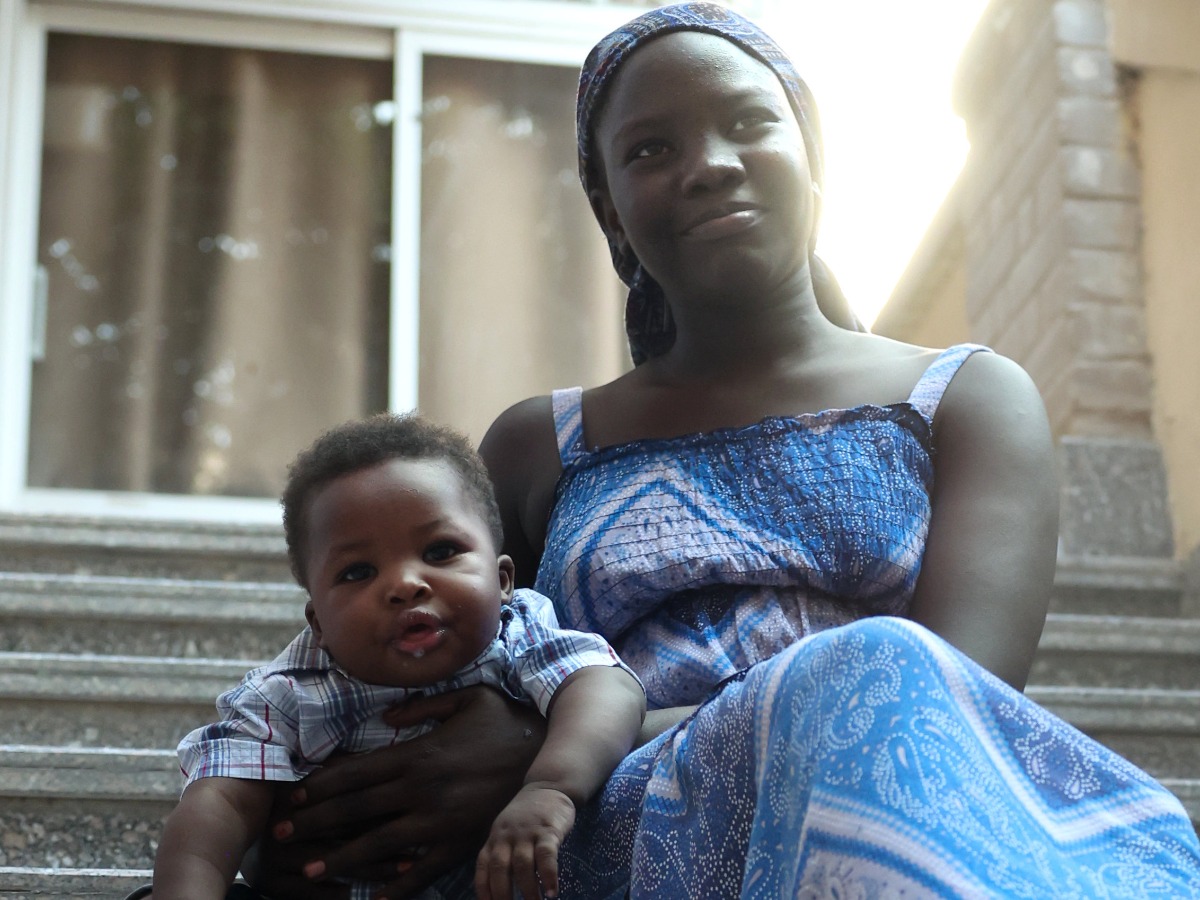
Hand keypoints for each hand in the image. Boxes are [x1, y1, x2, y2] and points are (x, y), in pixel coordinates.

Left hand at [250, 686, 545, 898]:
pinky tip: (372, 897)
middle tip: (280, 837)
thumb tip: (387, 715)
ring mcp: (439, 820)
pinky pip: (421, 871)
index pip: (356, 772)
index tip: (292, 797)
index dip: (319, 786)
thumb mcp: (468, 698)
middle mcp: (421, 789)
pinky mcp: (459, 844)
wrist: (548, 759)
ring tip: (309, 872)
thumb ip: (423, 705)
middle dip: (314, 824)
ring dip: (340, 859)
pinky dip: (395, 887)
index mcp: (418, 754)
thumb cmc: (507, 723)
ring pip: (378, 844)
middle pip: (356, 809)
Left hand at [475, 785, 575, 899]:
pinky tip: (552, 892)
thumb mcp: (506, 831)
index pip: (483, 868)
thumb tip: (499, 888)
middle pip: (499, 868)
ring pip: (522, 865)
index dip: (484, 890)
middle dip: (502, 894)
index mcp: (495, 839)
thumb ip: (502, 853)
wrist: (549, 786)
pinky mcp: (548, 831)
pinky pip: (546, 856)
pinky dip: (548, 876)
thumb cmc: (526, 817)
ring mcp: (527, 832)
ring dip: (528, 890)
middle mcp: (507, 836)